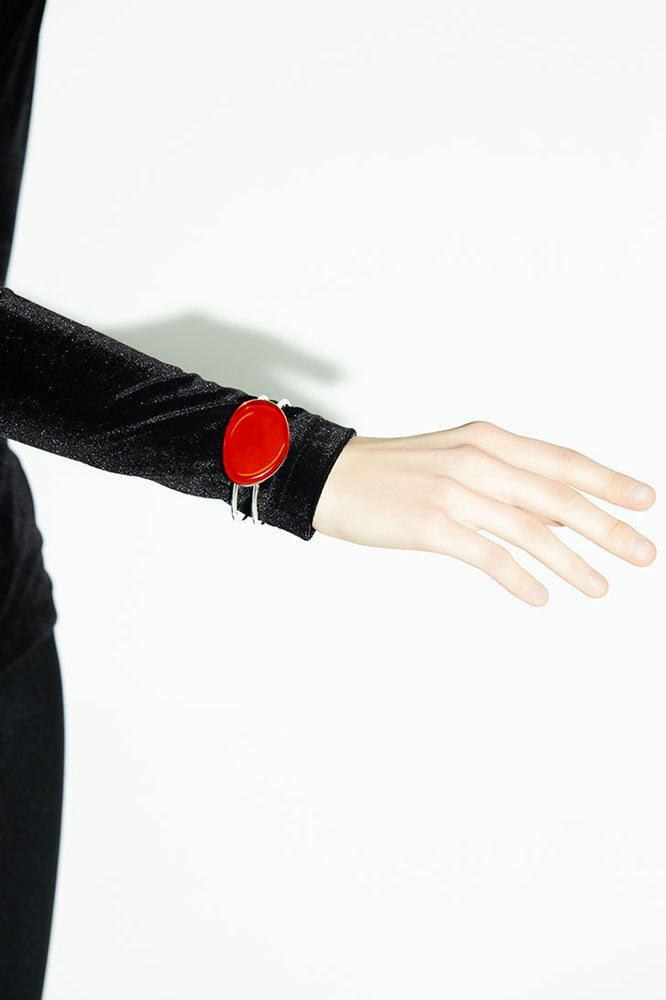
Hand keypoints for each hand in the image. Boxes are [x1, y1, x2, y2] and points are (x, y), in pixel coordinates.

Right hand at [312, 420, 656, 605]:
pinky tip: (539, 597)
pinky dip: (519, 578)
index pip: (561, 461)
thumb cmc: (396, 472)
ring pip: (530, 529)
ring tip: (600, 586)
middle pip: (557, 496)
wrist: (333, 476)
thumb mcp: (457, 460)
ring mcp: (454, 490)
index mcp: (488, 440)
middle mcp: (477, 459)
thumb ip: (507, 481)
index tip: (645, 501)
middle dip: (607, 527)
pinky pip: (488, 554)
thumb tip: (560, 517)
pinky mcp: (431, 523)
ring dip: (571, 563)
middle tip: (642, 552)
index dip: (607, 481)